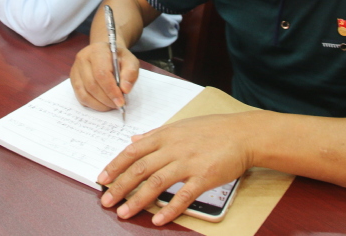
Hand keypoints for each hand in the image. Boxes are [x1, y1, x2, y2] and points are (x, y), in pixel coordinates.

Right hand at [70, 42, 138, 110]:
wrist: (106, 52)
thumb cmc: (118, 58)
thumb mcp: (130, 61)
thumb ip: (130, 73)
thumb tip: (125, 90)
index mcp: (97, 51)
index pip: (101, 74)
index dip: (111, 90)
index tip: (121, 102)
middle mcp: (83, 58)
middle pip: (92, 85)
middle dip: (106, 99)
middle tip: (117, 105)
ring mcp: (75, 69)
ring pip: (84, 93)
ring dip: (99, 104)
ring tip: (111, 105)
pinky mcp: (73, 79)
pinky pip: (80, 96)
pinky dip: (92, 104)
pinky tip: (102, 104)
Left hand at [97, 113, 254, 224]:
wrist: (243, 133)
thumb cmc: (213, 129)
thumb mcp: (180, 125)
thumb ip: (155, 134)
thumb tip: (134, 139)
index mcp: (165, 135)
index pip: (133, 151)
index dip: (115, 166)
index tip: (102, 179)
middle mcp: (173, 148)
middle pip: (140, 168)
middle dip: (119, 186)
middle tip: (106, 201)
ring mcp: (188, 162)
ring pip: (156, 182)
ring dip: (137, 199)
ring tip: (124, 212)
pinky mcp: (204, 176)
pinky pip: (183, 195)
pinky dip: (170, 208)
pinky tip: (158, 218)